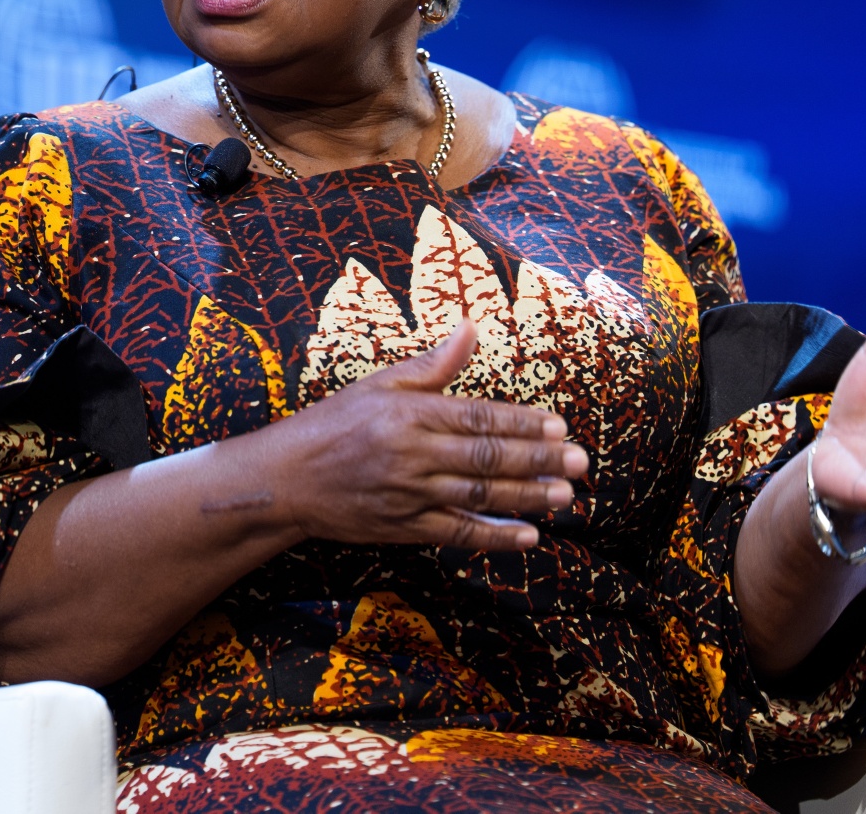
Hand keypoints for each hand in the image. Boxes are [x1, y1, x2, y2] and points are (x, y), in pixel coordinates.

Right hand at [266, 320, 588, 549]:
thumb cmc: (333, 424)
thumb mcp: (378, 384)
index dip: (522, 423)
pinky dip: (493, 536)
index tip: (559, 426)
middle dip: (538, 460)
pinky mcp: (402, 529)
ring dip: (527, 497)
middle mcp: (412, 453)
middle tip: (579, 462)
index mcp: (409, 413)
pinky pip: (456, 533)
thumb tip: (470, 328)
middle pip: (487, 456)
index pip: (478, 416)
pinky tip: (528, 537)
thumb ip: (431, 365)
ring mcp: (408, 494)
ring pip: (478, 495)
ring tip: (566, 497)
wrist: (285, 479)